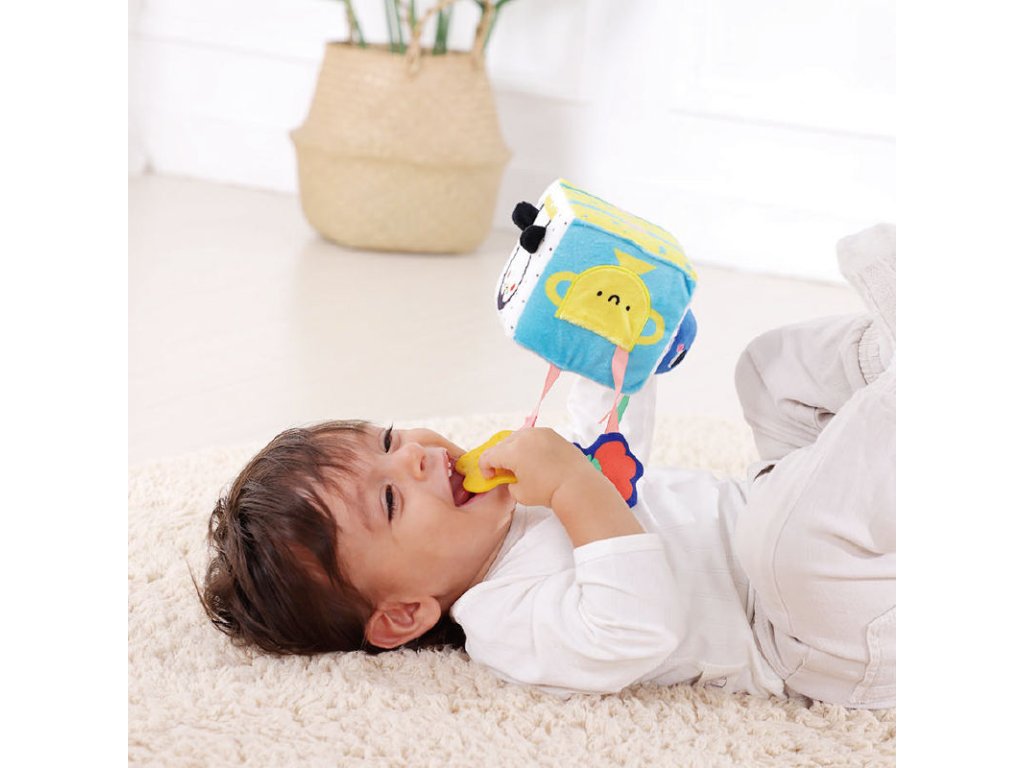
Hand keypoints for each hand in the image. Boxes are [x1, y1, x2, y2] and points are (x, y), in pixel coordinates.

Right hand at [478, 427, 593, 507]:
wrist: (577, 485)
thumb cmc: (548, 491)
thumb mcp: (519, 493)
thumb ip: (509, 483)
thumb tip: (511, 477)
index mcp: (512, 451)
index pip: (488, 456)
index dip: (485, 468)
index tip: (492, 477)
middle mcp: (524, 437)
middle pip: (502, 445)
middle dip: (500, 458)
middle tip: (506, 472)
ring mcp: (539, 432)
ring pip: (517, 438)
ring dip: (514, 450)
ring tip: (521, 464)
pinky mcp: (551, 433)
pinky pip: (533, 437)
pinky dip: (529, 446)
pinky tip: (535, 459)